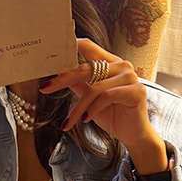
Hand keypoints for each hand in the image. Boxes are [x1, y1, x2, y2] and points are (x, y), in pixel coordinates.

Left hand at [39, 37, 153, 152]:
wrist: (133, 135)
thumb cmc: (112, 115)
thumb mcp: (89, 99)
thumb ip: (78, 84)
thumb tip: (58, 72)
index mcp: (110, 63)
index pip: (88, 46)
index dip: (70, 45)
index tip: (50, 52)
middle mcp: (122, 66)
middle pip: (87, 68)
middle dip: (63, 79)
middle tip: (45, 88)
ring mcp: (130, 77)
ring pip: (95, 87)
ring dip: (79, 106)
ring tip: (70, 120)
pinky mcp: (136, 91)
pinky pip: (107, 96)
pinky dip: (93, 109)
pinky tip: (86, 119)